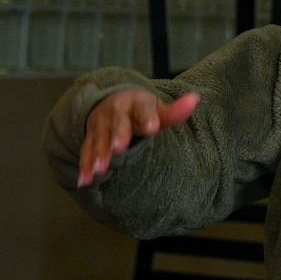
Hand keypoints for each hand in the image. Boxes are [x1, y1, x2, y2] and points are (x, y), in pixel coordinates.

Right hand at [77, 89, 199, 186]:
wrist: (112, 102)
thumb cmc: (141, 111)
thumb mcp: (157, 108)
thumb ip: (175, 111)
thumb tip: (195, 99)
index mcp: (135, 103)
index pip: (142, 109)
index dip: (146, 118)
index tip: (152, 127)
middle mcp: (115, 113)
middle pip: (117, 124)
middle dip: (118, 135)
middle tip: (120, 148)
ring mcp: (100, 126)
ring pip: (100, 140)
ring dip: (99, 154)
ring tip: (101, 170)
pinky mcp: (90, 139)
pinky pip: (86, 152)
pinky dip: (85, 166)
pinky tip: (85, 180)